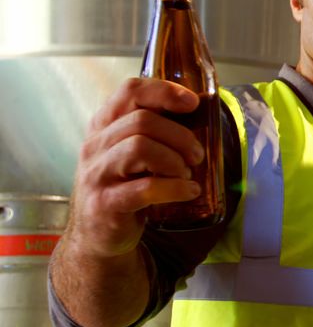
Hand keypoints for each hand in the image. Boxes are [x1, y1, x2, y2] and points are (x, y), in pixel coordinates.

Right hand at [66, 78, 207, 257]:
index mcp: (104, 125)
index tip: (192, 104)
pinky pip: (146, 188)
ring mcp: (97, 174)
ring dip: (175, 160)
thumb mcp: (131, 154)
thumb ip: (155, 133)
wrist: (96, 235)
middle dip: (180, 136)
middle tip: (197, 156)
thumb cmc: (123, 187)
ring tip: (186, 174)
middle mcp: (95, 145)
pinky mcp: (105, 203)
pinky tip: (188, 191)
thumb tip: (201, 116)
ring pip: (139, 147)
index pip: (130, 91)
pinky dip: (175, 188)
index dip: (164, 91)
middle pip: (142, 120)